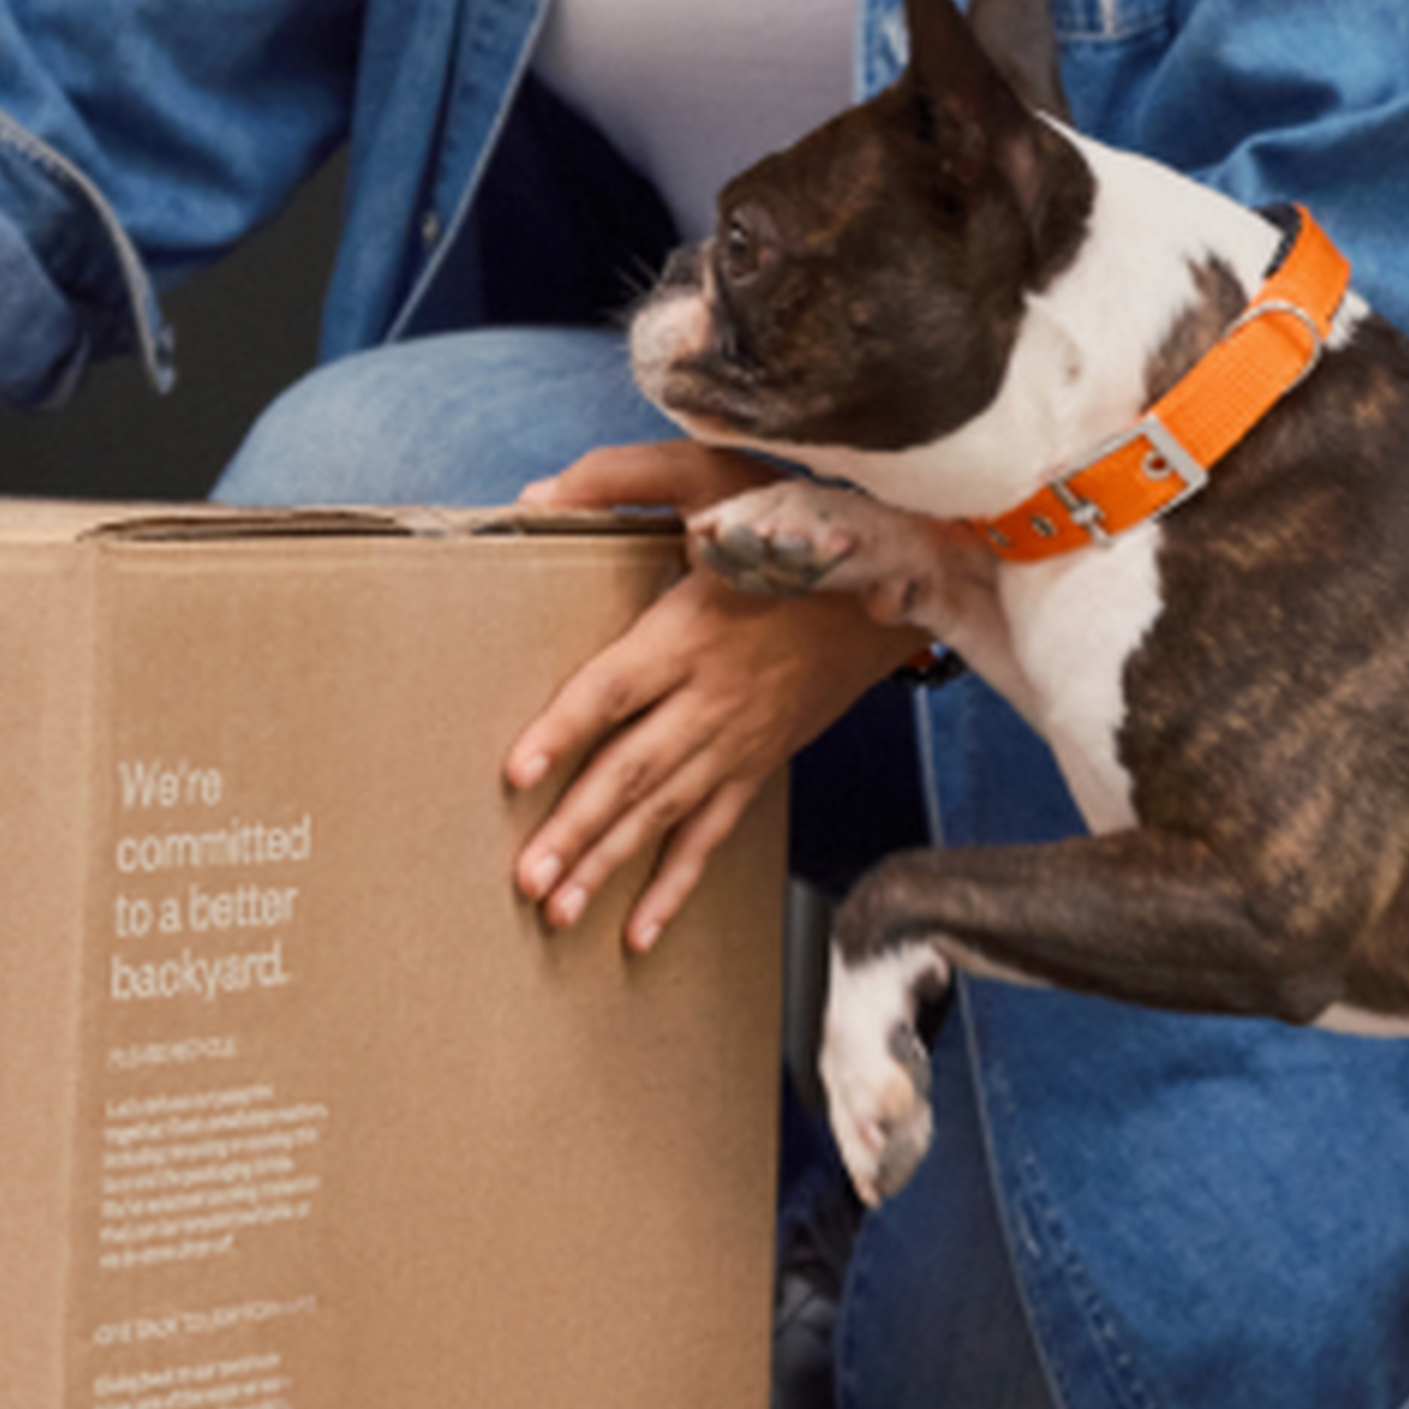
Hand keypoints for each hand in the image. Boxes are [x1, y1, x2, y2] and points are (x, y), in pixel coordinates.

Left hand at [508, 443, 915, 951]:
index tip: (518, 772)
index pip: (615, 689)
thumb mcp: (710, 480)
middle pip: (634, 769)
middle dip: (579, 827)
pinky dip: (676, 885)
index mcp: (690, 629)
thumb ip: (620, 478)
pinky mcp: (757, 762)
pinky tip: (638, 931)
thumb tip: (534, 496)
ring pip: (666, 812)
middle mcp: (712, 695)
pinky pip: (714, 834)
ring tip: (557, 908)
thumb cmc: (792, 523)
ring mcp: (737, 738)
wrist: (889, 576)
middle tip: (527, 877)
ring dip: (610, 863)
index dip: (566, 730)